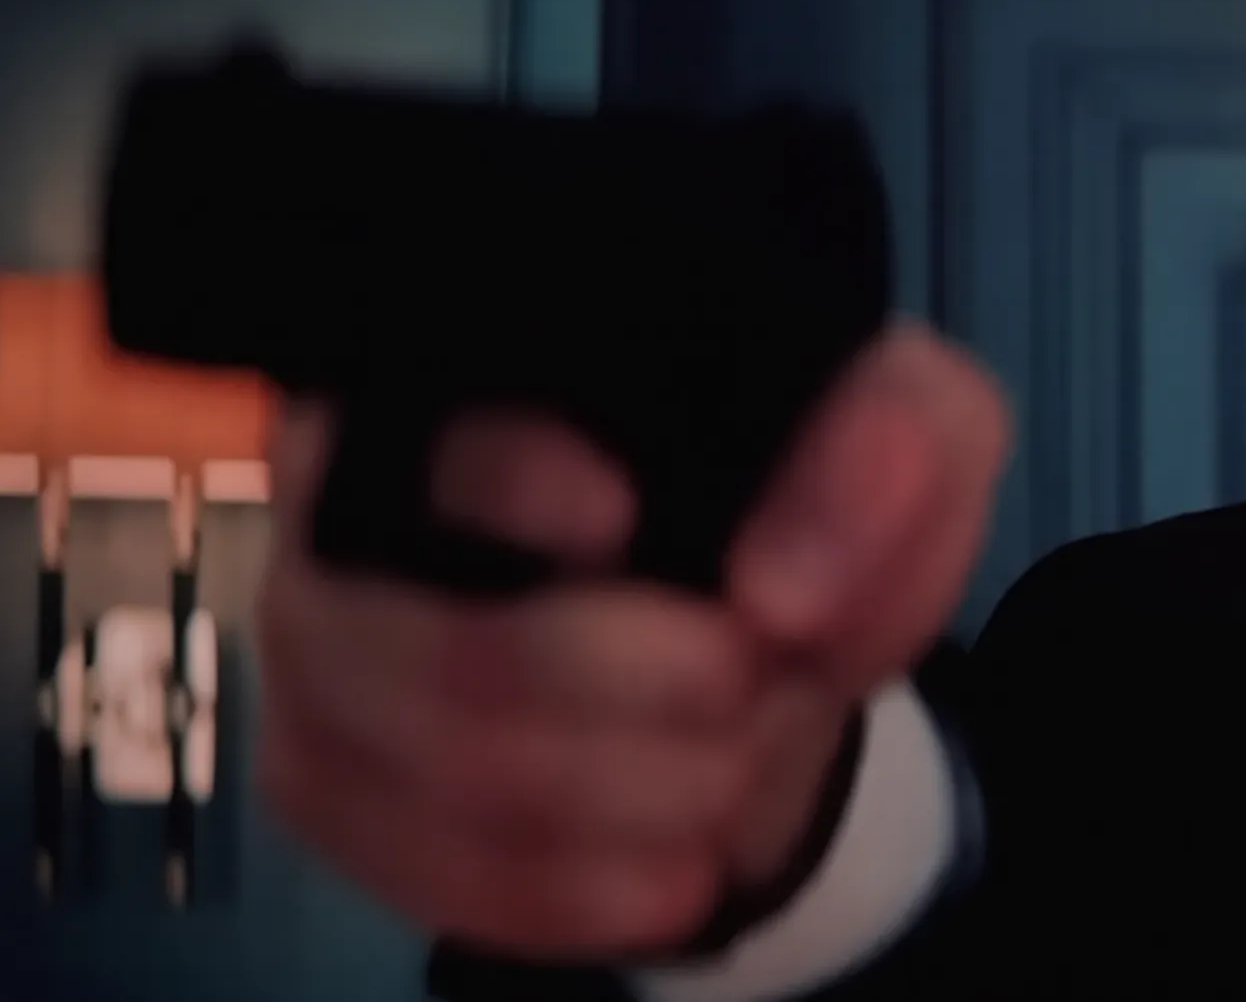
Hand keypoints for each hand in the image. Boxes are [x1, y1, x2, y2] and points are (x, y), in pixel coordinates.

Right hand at [253, 321, 1011, 958]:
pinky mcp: (336, 779)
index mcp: (475, 374)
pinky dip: (572, 890)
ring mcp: (324, 649)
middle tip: (748, 682)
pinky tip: (675, 872)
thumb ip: (889, 445)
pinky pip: (426, 868)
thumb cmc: (805, 498)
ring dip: (626, 795)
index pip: (429, 421)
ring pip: (437, 767)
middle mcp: (351, 499)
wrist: (765, 638)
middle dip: (626, 689)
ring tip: (734, 769)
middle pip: (432, 634)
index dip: (512, 482)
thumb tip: (784, 595)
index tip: (621, 519)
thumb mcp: (903, 428)